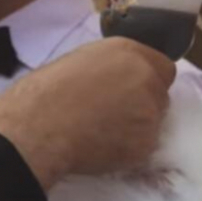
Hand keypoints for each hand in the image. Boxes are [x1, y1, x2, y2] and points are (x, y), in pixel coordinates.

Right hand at [0, 37, 175, 189]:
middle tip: (114, 114)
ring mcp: (149, 111)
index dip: (148, 80)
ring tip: (104, 132)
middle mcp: (145, 76)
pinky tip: (103, 147)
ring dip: (137, 127)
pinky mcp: (145, 143)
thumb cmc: (46, 91)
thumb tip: (117, 79)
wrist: (38, 127)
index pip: (163, 67)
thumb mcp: (80, 61)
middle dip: (143, 104)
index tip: (132, 91)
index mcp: (127, 51)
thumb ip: (110, 66)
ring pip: (153, 121)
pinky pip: (144, 146)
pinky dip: (129, 149)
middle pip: (160, 94)